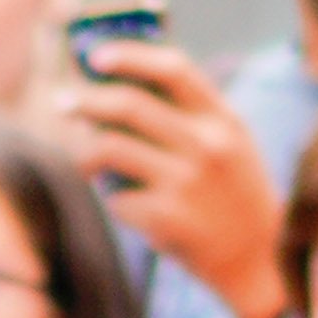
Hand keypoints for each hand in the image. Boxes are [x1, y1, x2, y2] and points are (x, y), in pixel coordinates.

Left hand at [60, 41, 287, 317]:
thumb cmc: (231, 196)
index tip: (96, 55)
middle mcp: (207, 145)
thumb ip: (189, 115)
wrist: (254, 262)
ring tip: (84, 158)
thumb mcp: (229, 145)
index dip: (130, 55)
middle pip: (130, 104)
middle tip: (63, 100)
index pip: (174, 69)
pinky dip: (111, 197)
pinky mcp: (164, 218)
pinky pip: (114, 196)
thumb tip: (121, 85)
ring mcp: (185, 182)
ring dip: (84, 150)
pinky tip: (125, 204)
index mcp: (224, 119)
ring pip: (109, 147)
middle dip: (86, 99)